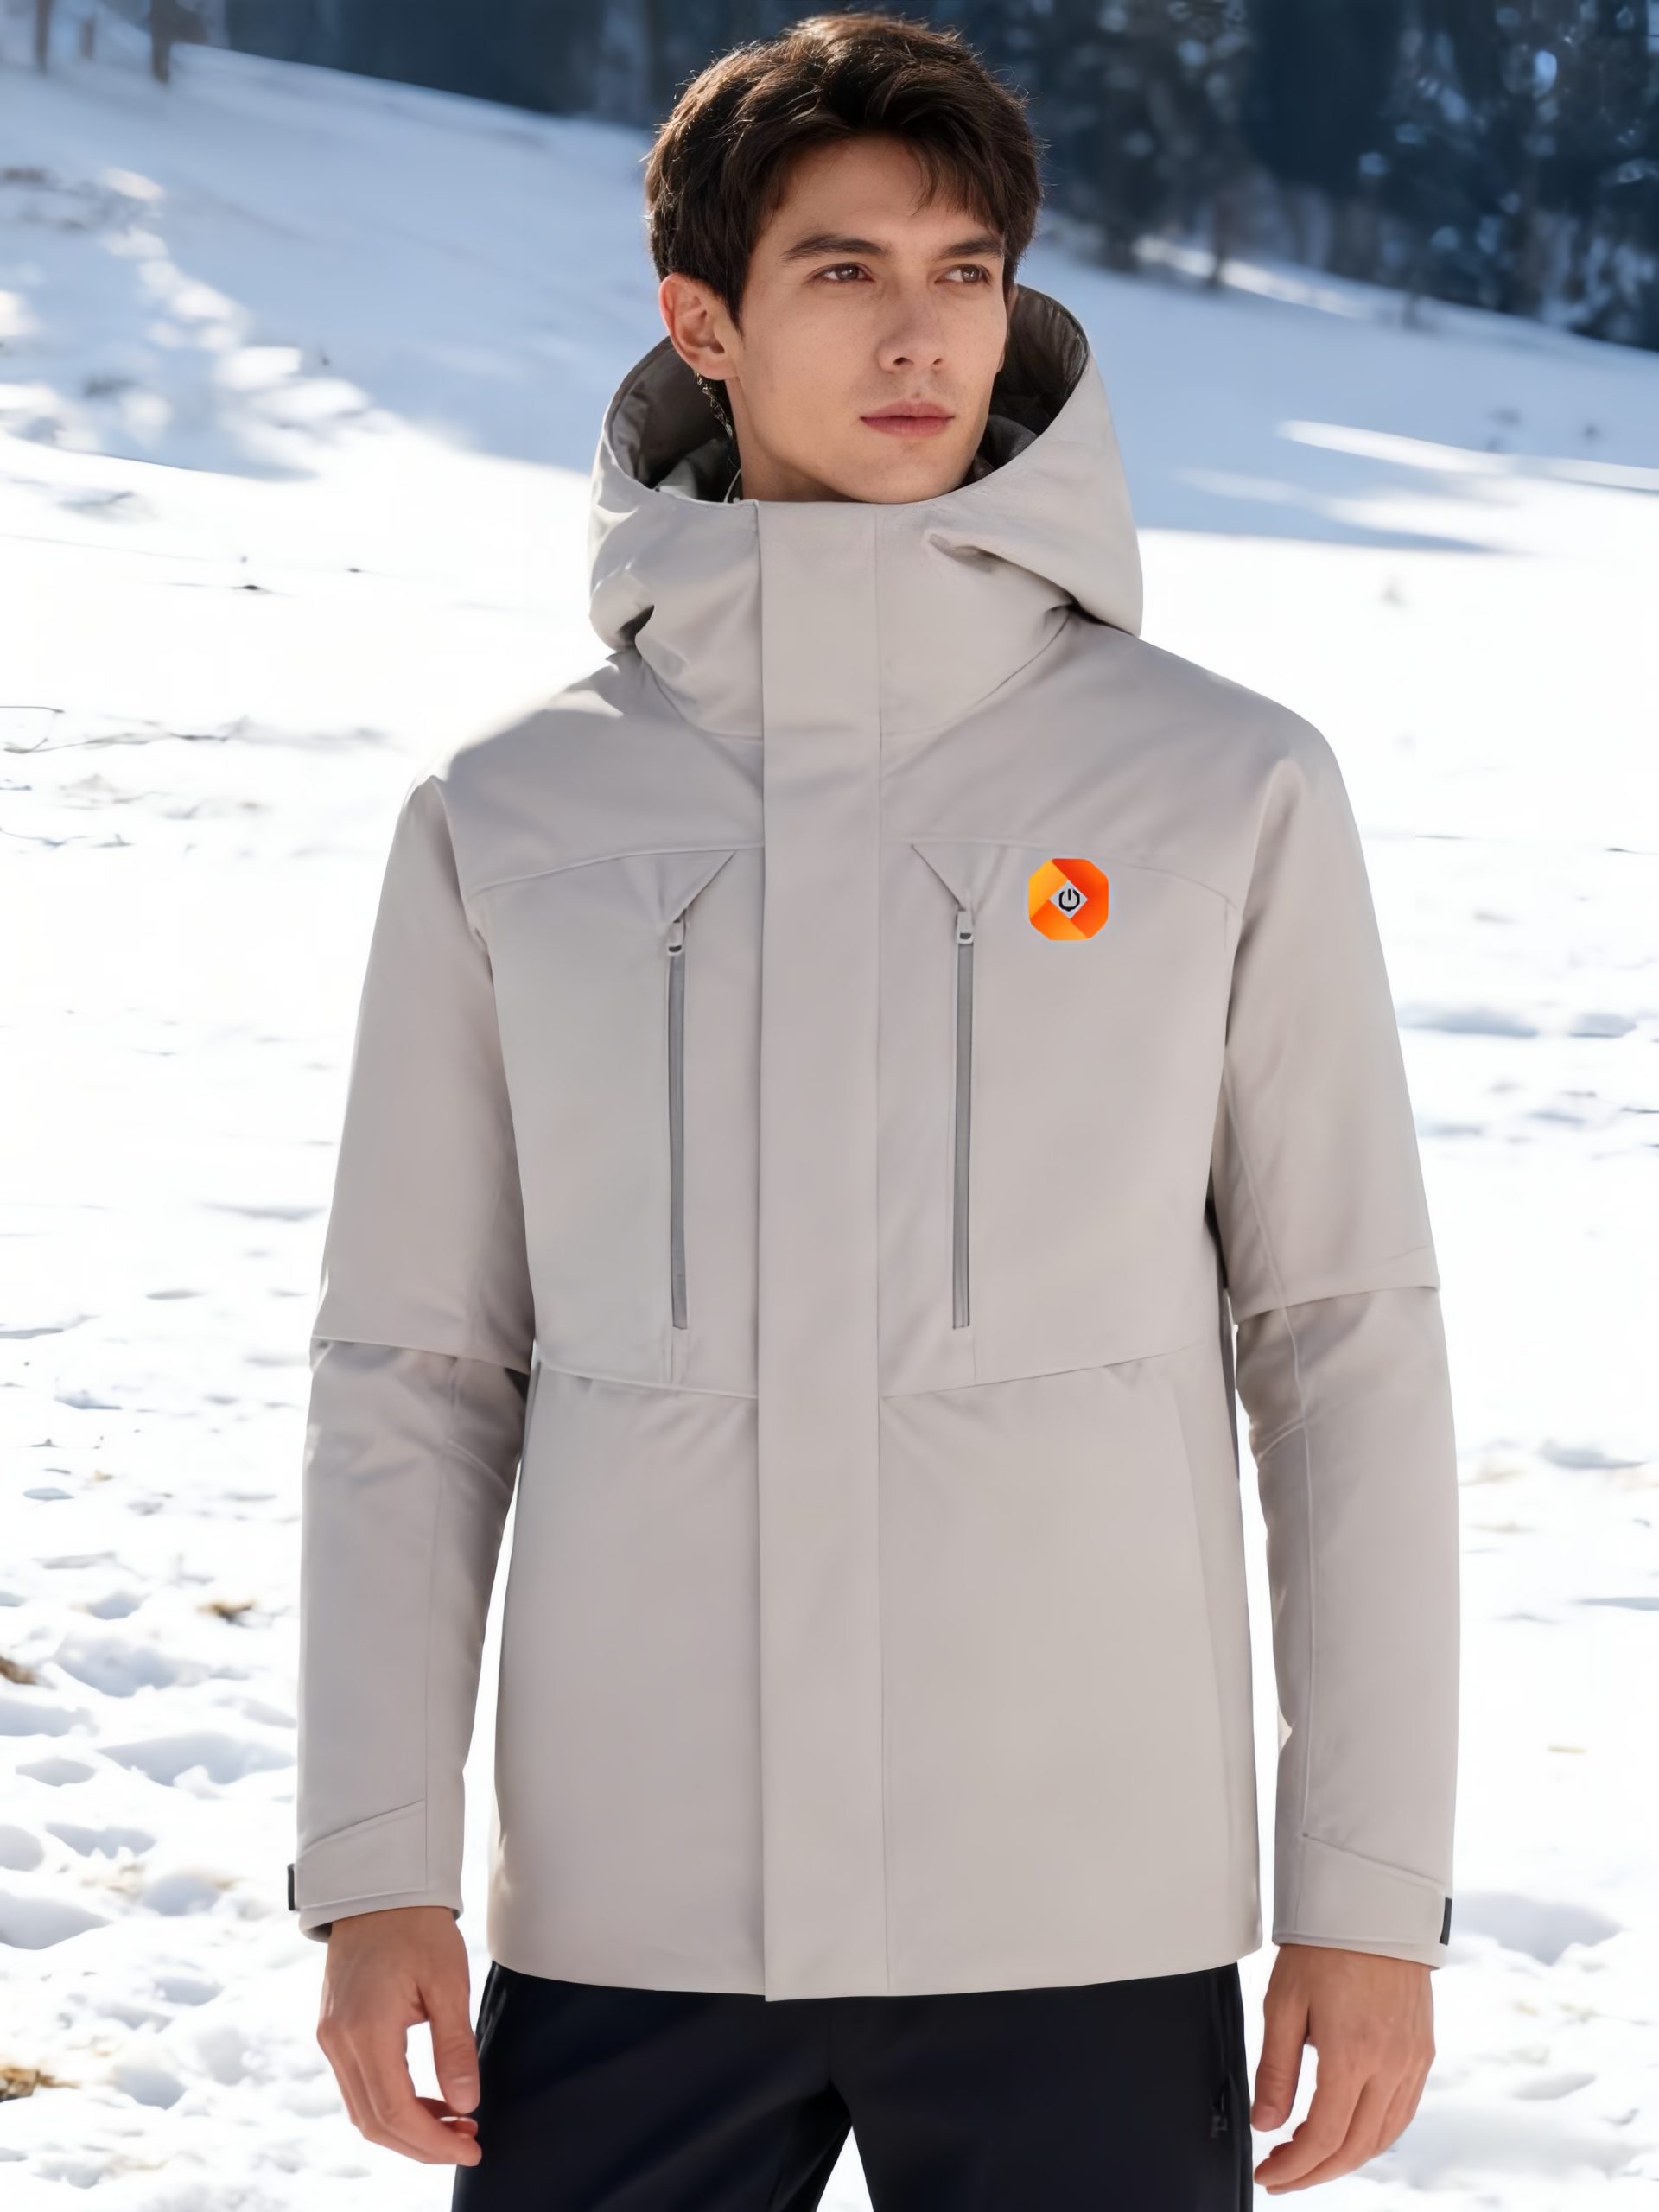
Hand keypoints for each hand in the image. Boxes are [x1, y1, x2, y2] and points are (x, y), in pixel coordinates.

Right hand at [314, 1905, 482, 2166]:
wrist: (379, 1888)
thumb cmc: (417, 1926)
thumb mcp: (448, 1982)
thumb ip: (455, 2047)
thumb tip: (467, 2104)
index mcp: (365, 2029)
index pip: (396, 2112)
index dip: (433, 2141)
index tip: (471, 2147)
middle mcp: (338, 2041)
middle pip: (374, 2122)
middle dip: (423, 2144)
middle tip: (468, 2141)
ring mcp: (330, 2037)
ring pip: (363, 2110)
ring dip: (408, 2127)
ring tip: (457, 2122)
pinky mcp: (333, 2031)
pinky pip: (359, 2086)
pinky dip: (392, 2103)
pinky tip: (429, 2099)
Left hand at [1251, 1943, 1434, 2192]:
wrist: (1372, 1905)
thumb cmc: (1324, 1944)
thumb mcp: (1283, 2003)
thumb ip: (1274, 2070)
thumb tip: (1265, 2123)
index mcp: (1352, 2054)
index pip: (1324, 2138)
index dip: (1294, 2167)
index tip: (1269, 2174)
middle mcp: (1390, 2065)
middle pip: (1355, 2148)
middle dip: (1316, 2172)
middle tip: (1284, 2175)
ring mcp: (1413, 2060)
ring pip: (1383, 2137)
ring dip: (1346, 2158)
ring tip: (1310, 2160)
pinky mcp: (1423, 2051)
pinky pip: (1402, 2113)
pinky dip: (1374, 2135)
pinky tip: (1350, 2133)